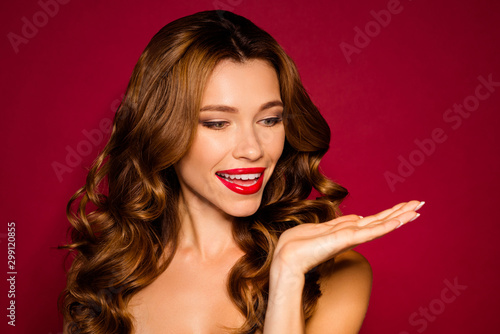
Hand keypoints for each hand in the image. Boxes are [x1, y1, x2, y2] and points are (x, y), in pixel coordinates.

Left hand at [271, 200, 424, 277]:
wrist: (287, 259)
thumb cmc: (298, 245)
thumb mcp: (321, 228)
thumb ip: (340, 222)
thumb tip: (356, 216)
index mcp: (345, 231)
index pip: (371, 221)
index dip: (388, 214)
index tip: (403, 207)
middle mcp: (351, 235)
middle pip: (380, 221)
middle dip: (399, 212)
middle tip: (420, 204)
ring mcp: (350, 238)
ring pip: (380, 225)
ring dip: (399, 216)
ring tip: (418, 209)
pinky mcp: (347, 240)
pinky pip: (371, 231)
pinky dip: (387, 225)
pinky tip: (401, 219)